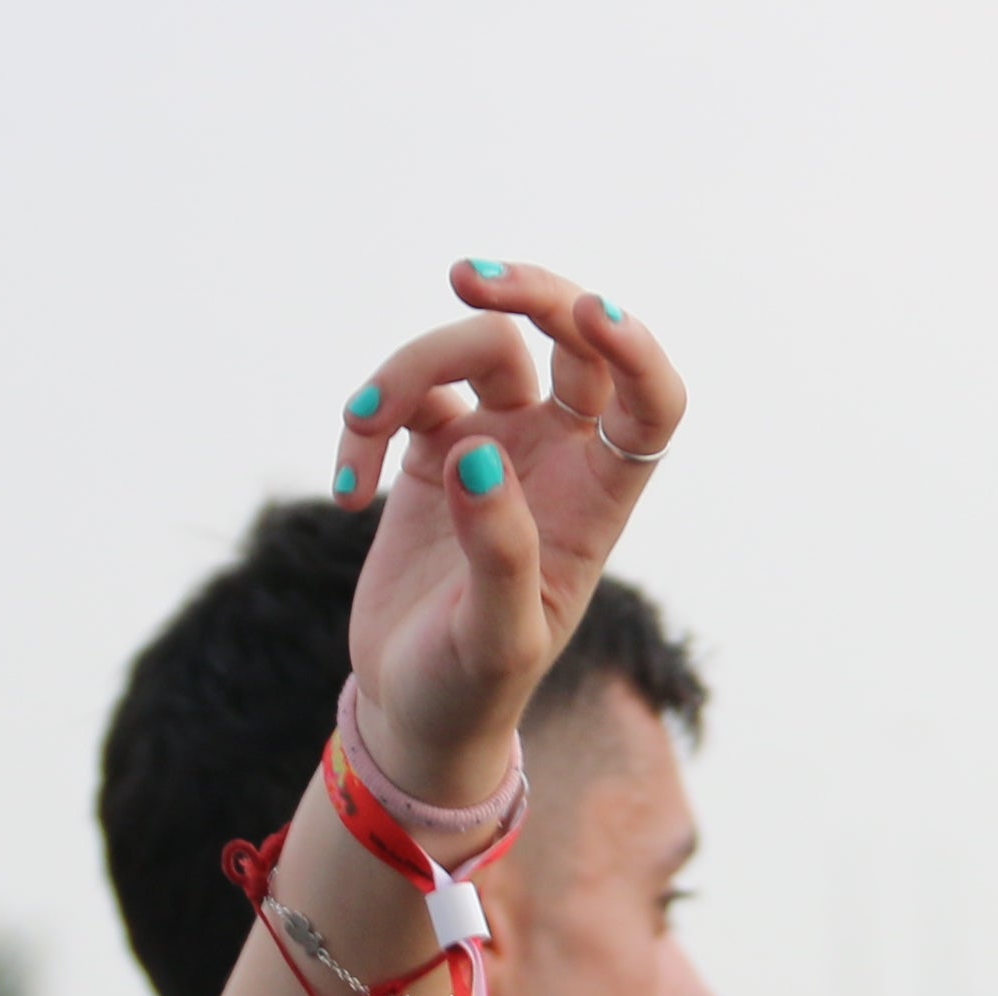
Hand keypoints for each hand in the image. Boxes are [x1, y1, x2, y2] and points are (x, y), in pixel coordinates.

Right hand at [331, 263, 686, 804]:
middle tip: (468, 281)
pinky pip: (405, 397)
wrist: (414, 711)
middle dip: (530, 295)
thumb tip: (477, 452)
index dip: (633, 345)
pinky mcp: (431, 452)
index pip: (648, 400)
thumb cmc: (472, 687)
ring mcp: (495, 446)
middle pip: (568, 338)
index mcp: (599, 499)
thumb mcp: (495, 639)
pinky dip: (366, 424)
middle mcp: (557, 459)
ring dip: (410, 368)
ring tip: (363, 423)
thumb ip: (498, 549)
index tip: (590, 315)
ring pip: (475, 352)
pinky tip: (349, 491)